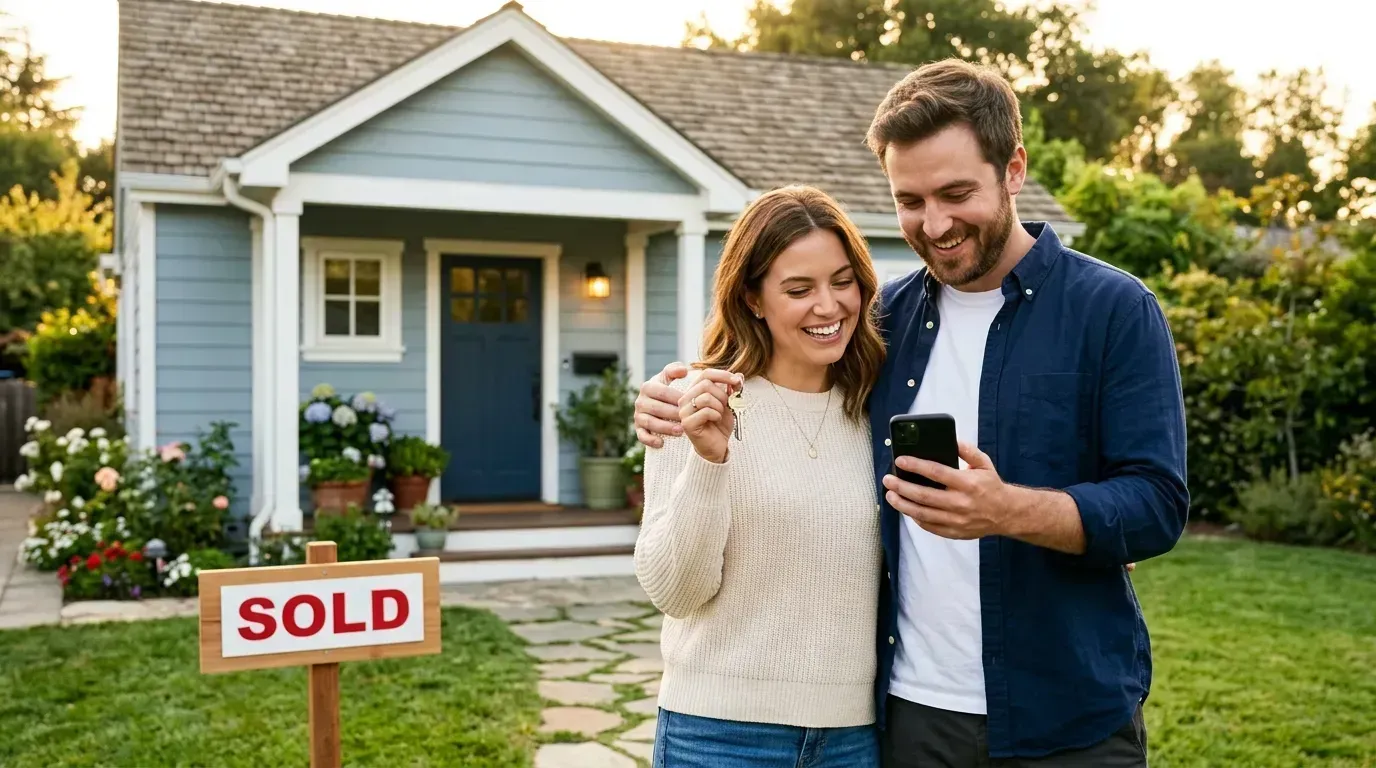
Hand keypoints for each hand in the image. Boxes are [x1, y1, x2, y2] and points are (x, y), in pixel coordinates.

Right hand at [635, 362, 688, 447]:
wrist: (661, 406)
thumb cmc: (668, 390)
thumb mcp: (670, 378)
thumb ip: (675, 370)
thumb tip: (683, 370)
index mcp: (647, 387)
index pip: (662, 392)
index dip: (676, 397)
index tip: (692, 401)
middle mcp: (640, 401)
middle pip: (657, 408)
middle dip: (673, 414)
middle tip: (688, 418)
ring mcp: (638, 416)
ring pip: (650, 423)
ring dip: (665, 428)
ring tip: (681, 431)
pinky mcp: (638, 429)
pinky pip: (642, 436)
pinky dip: (650, 440)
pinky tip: (662, 443)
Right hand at [678, 369, 741, 463]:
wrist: (717, 447)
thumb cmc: (720, 425)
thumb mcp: (729, 404)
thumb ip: (732, 389)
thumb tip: (739, 375)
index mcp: (694, 391)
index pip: (706, 374)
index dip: (723, 375)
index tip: (737, 381)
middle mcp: (685, 399)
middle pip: (706, 384)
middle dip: (722, 395)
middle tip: (726, 406)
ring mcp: (684, 411)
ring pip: (706, 397)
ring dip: (719, 406)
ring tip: (719, 415)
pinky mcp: (687, 423)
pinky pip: (706, 411)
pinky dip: (716, 415)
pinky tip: (716, 421)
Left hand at [882, 440, 1014, 539]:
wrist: (1006, 514)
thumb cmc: (991, 486)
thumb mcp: (984, 463)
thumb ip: (967, 451)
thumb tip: (951, 440)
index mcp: (968, 483)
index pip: (936, 472)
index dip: (916, 466)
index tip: (900, 460)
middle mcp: (961, 503)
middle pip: (924, 495)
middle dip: (902, 487)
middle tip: (888, 479)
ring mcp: (957, 520)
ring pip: (923, 514)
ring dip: (903, 505)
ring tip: (890, 495)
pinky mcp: (954, 532)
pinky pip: (929, 526)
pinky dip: (915, 518)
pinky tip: (907, 509)